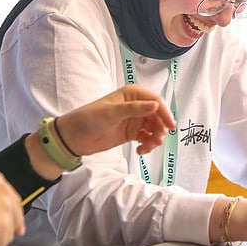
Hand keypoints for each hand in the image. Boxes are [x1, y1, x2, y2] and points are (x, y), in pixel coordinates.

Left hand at [57, 84, 175, 154]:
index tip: (171, 127)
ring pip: (154, 129)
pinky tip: (140, 151)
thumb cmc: (90, 118)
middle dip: (160, 129)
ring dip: (154, 139)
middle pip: (157, 116)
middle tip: (157, 141)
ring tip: (147, 148)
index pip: (155, 101)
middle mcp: (136, 106)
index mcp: (132, 94)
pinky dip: (147, 145)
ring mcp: (134, 120)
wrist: (75, 137)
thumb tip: (156, 105)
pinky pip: (147, 138)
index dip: (165, 113)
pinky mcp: (131, 133)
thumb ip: (135, 109)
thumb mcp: (113, 112)